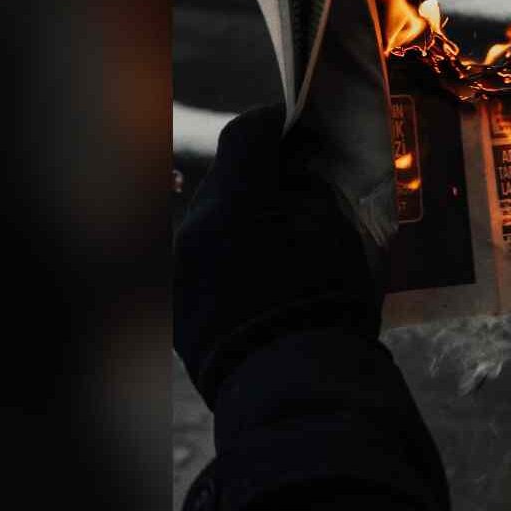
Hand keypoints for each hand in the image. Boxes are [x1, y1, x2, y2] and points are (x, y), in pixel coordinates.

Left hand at [173, 105, 379, 408]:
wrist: (293, 388)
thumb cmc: (327, 305)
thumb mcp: (336, 234)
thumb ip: (310, 192)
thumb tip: (296, 174)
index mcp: (233, 204)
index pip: (245, 135)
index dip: (273, 122)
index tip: (294, 124)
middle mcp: (193, 229)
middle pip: (224, 178)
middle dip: (258, 176)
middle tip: (295, 183)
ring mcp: (177, 269)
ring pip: (210, 220)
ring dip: (241, 217)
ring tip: (278, 235)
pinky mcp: (174, 304)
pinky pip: (201, 260)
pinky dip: (227, 255)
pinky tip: (257, 273)